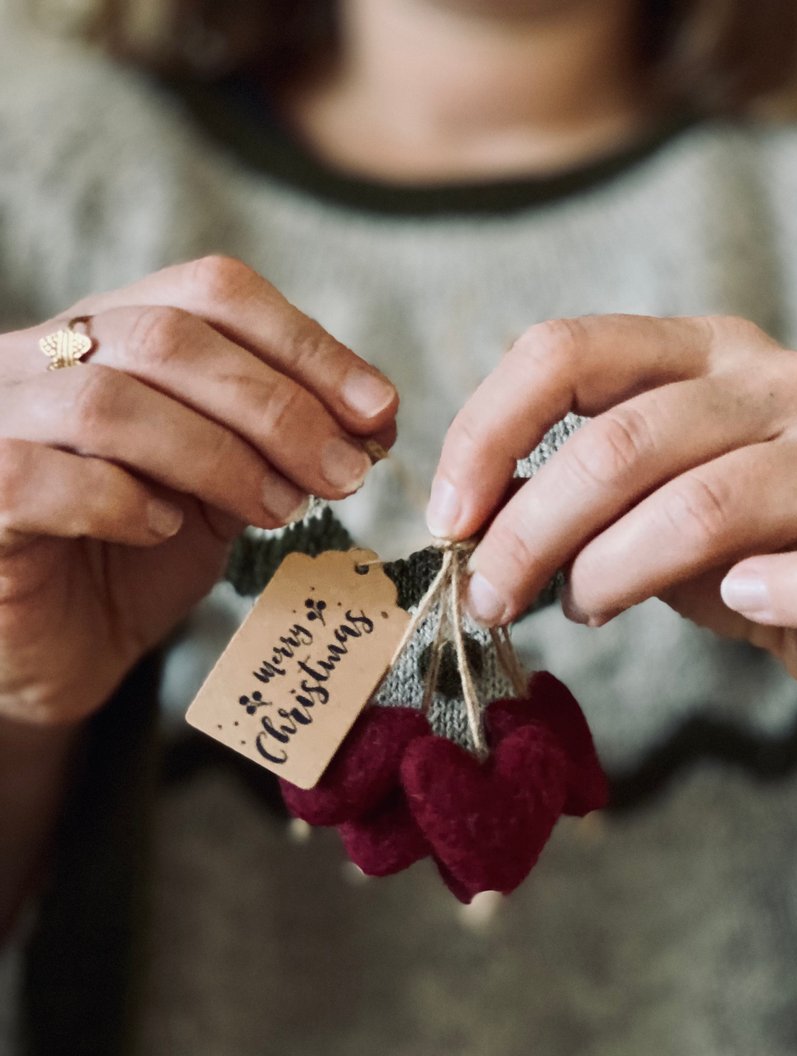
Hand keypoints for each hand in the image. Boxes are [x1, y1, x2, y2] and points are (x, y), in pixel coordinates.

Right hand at [0, 256, 397, 725]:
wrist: (51, 649)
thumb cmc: (134, 560)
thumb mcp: (221, 490)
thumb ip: (273, 445)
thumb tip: (371, 419)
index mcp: (109, 333)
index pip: (211, 291)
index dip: (306, 344)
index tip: (380, 411)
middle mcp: (41, 358)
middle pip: (170, 336)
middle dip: (279, 407)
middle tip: (344, 473)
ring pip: (109, 401)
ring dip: (219, 456)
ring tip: (278, 509)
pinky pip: (43, 476)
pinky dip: (120, 499)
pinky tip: (165, 530)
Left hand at [427, 314, 796, 721]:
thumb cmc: (749, 543)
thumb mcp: (648, 502)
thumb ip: (571, 495)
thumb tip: (466, 518)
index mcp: (704, 353)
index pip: (568, 350)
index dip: (488, 430)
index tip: (446, 516)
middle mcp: (777, 383)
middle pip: (620, 441)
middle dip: (531, 531)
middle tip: (490, 597)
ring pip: (700, 505)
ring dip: (612, 572)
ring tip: (586, 608)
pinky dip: (768, 596)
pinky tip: (737, 602)